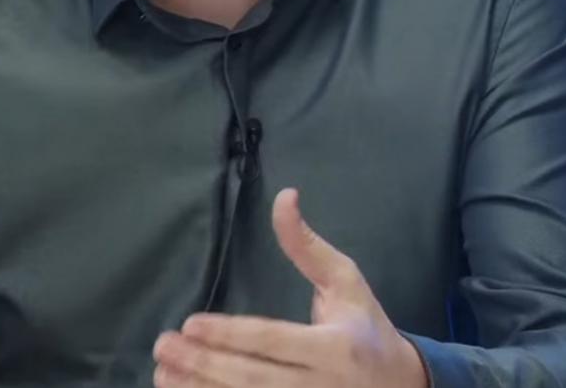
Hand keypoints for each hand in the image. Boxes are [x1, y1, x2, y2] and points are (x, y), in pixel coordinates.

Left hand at [152, 188, 428, 387]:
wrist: (403, 387)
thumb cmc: (367, 329)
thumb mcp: (346, 281)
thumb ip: (307, 246)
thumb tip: (284, 196)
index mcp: (335, 347)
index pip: (272, 339)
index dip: (229, 335)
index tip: (190, 324)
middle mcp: (322, 385)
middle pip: (252, 378)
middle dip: (203, 363)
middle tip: (163, 346)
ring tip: (163, 374)